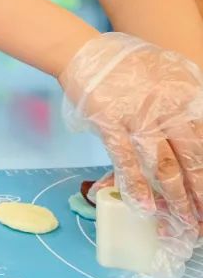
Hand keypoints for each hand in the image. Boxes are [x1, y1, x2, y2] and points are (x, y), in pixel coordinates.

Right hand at [61, 32, 202, 277]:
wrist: (87, 54)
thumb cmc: (130, 66)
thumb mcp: (172, 74)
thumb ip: (190, 100)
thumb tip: (199, 132)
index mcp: (187, 96)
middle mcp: (167, 109)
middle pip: (192, 159)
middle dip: (201, 193)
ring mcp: (137, 117)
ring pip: (164, 166)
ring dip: (177, 199)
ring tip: (186, 224)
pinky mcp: (109, 124)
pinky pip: (125, 159)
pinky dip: (136, 185)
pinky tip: (145, 207)